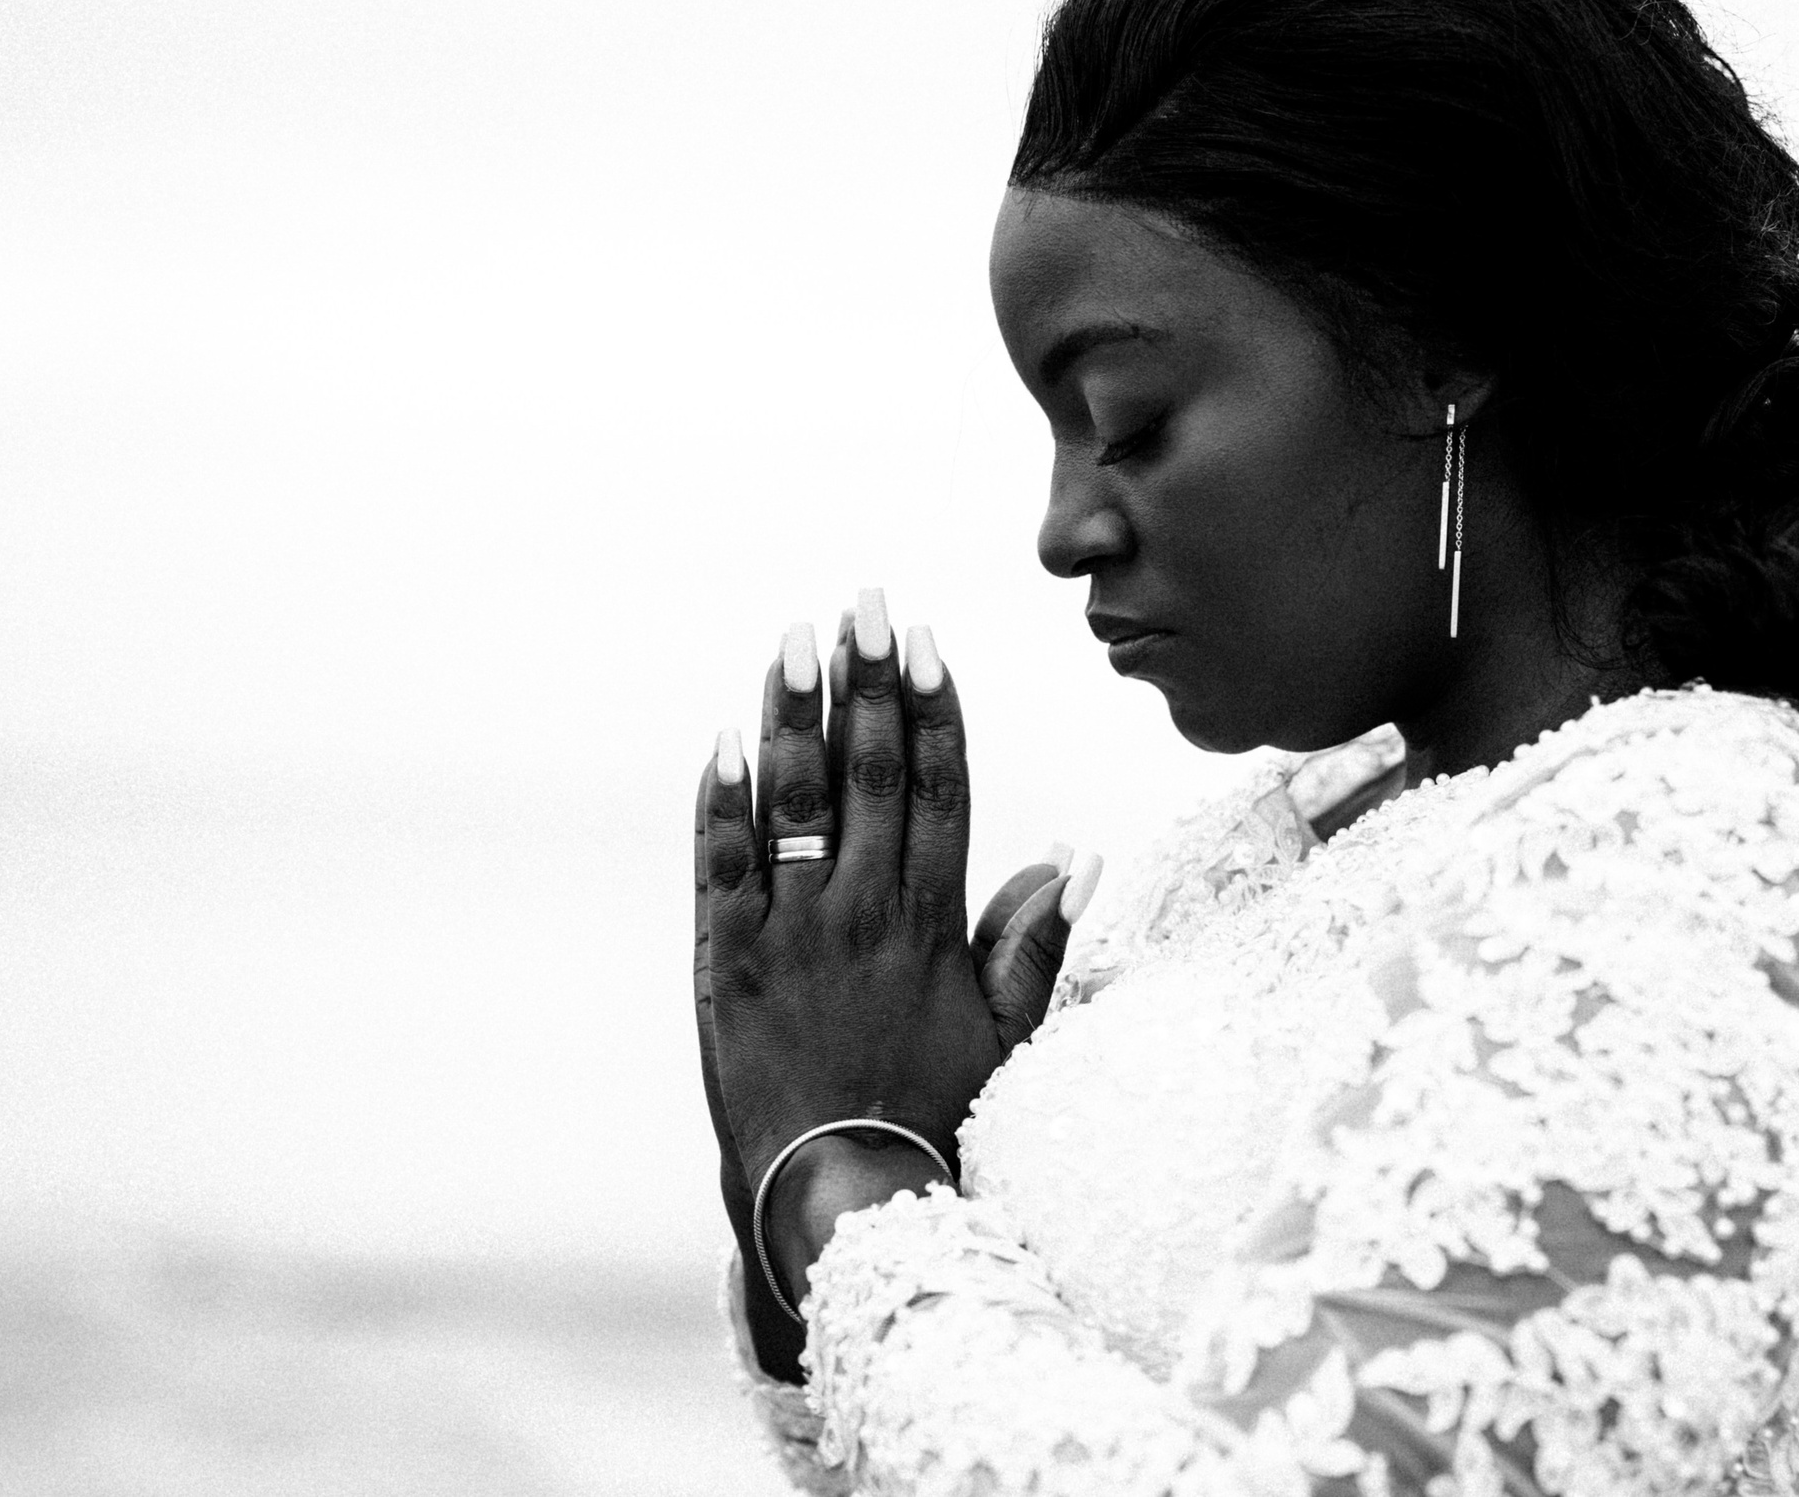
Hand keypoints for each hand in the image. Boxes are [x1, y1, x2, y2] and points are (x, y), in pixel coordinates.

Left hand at [692, 592, 1095, 1372]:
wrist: (840, 1197)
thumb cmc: (929, 1117)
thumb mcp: (1003, 1035)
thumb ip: (1033, 942)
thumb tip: (1075, 856)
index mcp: (932, 921)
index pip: (939, 789)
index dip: (932, 710)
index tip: (929, 642)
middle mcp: (864, 911)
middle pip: (870, 772)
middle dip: (868, 681)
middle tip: (866, 601)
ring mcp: (792, 932)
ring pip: (796, 801)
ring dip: (795, 713)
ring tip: (797, 637)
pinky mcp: (726, 962)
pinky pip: (723, 866)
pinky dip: (723, 801)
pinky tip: (726, 738)